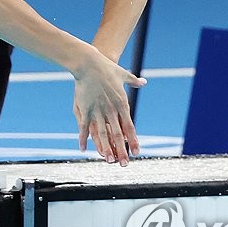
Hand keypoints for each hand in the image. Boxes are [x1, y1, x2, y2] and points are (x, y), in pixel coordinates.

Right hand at [72, 49, 145, 164]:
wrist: (89, 62)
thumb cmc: (106, 67)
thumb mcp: (122, 74)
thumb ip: (133, 81)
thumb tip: (144, 82)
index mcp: (122, 103)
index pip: (129, 126)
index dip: (133, 140)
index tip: (137, 152)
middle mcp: (111, 109)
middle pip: (117, 134)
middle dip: (121, 150)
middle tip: (124, 164)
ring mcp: (97, 110)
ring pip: (102, 134)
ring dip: (105, 148)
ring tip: (108, 160)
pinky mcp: (85, 109)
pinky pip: (84, 127)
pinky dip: (83, 139)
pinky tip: (83, 149)